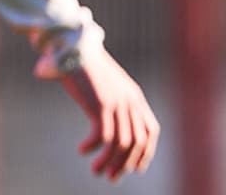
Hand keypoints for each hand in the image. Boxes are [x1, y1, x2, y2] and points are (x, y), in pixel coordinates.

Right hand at [52, 44, 159, 180]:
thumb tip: (105, 131)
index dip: (145, 152)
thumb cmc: (86, 68)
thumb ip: (111, 104)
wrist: (75, 48)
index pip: (150, 130)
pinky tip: (82, 150)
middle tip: (111, 177)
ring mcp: (118, 102)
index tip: (135, 168)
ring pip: (121, 143)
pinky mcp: (101, 104)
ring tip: (96, 171)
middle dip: (126, 163)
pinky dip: (93, 148)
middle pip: (138, 141)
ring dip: (109, 161)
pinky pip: (103, 136)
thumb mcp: (107, 87)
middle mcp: (131, 101)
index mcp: (135, 97)